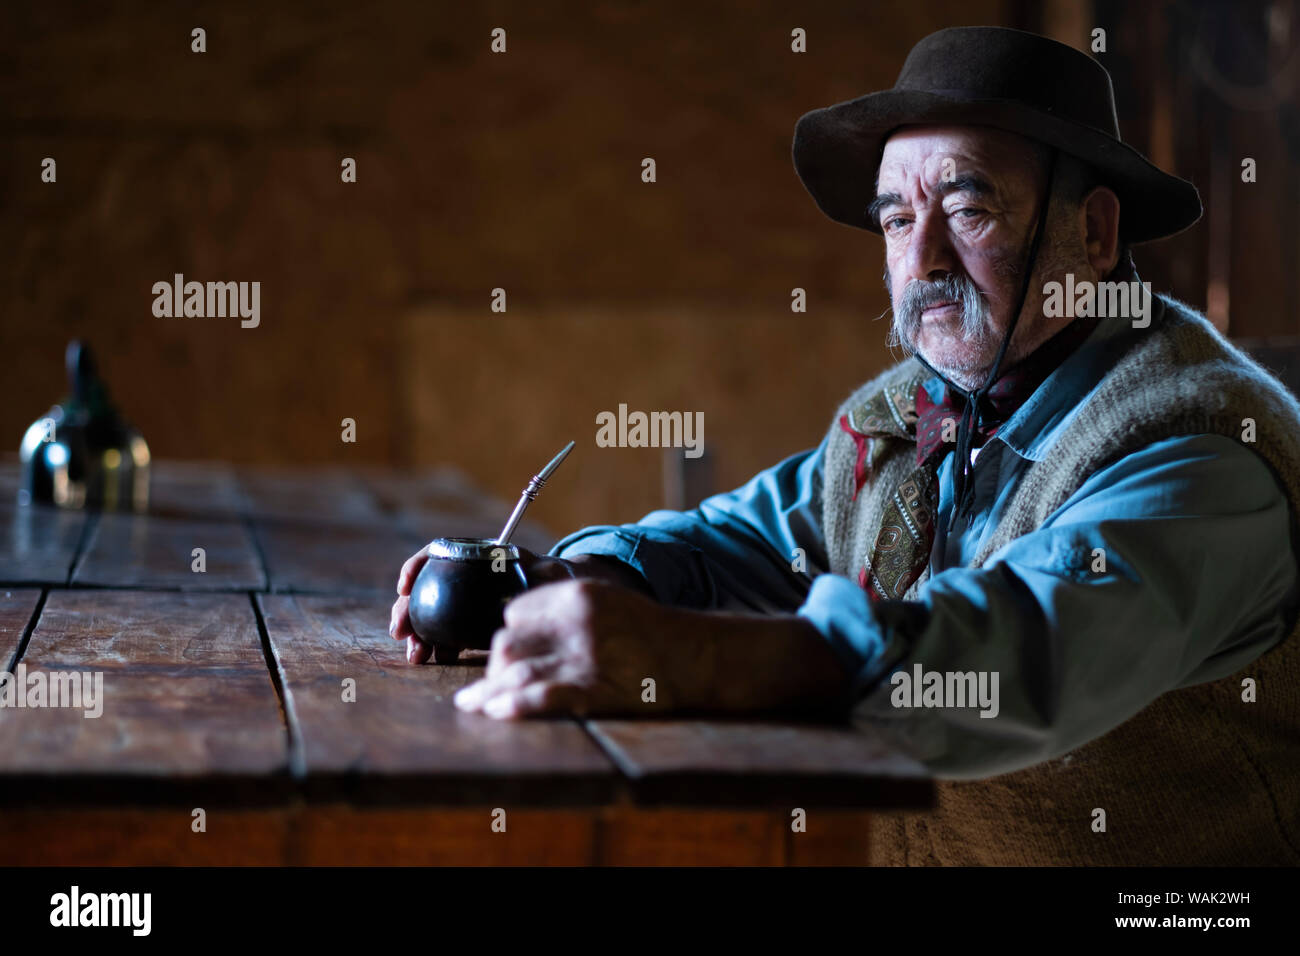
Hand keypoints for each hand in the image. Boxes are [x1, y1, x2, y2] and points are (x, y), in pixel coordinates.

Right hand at [389, 545, 610, 663]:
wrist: (556, 602)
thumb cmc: (554, 580)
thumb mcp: (552, 573)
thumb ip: (547, 572)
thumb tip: (543, 573)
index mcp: (477, 555)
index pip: (438, 552)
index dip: (417, 565)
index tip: (405, 586)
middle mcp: (463, 576)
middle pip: (425, 587)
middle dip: (406, 609)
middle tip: (401, 632)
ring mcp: (462, 601)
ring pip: (428, 614)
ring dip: (416, 634)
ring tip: (416, 655)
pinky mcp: (466, 625)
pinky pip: (443, 634)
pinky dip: (434, 645)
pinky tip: (432, 658)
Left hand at [453, 578, 690, 717]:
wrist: (696, 656)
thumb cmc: (652, 631)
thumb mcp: (608, 601)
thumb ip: (566, 609)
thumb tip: (515, 623)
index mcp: (578, 597)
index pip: (517, 612)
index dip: (507, 634)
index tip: (505, 652)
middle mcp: (577, 624)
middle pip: (508, 643)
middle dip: (492, 667)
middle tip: (486, 686)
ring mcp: (586, 659)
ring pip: (516, 672)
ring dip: (487, 692)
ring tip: (472, 705)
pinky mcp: (596, 691)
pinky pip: (543, 698)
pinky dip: (514, 705)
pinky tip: (497, 712)